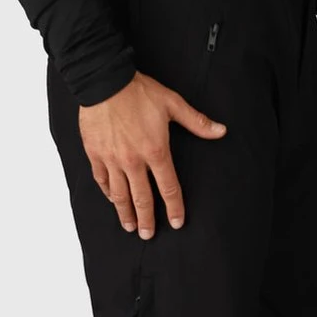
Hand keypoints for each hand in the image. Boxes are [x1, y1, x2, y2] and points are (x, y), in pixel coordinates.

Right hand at [79, 71, 226, 237]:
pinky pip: (102, 180)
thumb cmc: (138, 91)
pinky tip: (112, 200)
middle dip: (147, 220)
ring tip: (130, 226)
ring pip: (119, 194)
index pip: (168, 188)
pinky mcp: (95, 154)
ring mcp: (112, 159)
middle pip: (142, 198)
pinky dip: (107, 192)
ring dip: (126, 213)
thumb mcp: (172, 104)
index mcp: (156, 151)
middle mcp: (133, 161)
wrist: (103, 81)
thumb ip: (197, 122)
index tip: (177, 223)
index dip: (174, 208)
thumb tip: (221, 131)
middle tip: (149, 235)